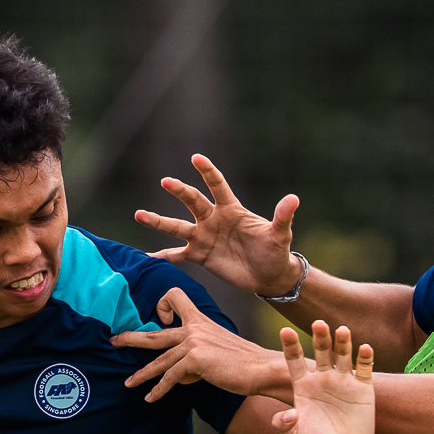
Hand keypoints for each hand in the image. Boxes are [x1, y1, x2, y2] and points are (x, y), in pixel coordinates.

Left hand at [116, 287, 289, 399]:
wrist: (261, 368)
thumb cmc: (243, 362)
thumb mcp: (217, 351)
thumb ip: (195, 357)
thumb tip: (178, 376)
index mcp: (200, 320)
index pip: (175, 297)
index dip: (163, 306)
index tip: (161, 320)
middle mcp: (194, 328)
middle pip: (154, 332)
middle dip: (131, 338)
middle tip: (114, 341)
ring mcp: (193, 343)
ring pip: (159, 359)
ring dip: (142, 374)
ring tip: (128, 383)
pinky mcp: (195, 360)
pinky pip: (170, 376)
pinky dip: (159, 389)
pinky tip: (151, 398)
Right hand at [134, 154, 301, 296]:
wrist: (268, 275)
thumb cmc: (275, 251)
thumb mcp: (280, 235)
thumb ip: (283, 217)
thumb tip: (294, 198)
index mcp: (231, 209)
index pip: (218, 186)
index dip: (208, 172)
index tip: (197, 158)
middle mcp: (213, 219)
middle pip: (193, 201)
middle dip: (180, 191)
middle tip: (166, 181)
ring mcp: (203, 237)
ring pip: (176, 227)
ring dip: (158, 221)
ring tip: (139, 214)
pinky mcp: (199, 256)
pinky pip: (176, 255)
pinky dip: (161, 256)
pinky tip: (144, 257)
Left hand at [270, 321, 373, 433]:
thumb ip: (283, 428)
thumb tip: (286, 415)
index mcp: (303, 385)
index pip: (294, 360)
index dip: (290, 345)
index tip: (285, 331)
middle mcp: (323, 378)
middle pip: (320, 351)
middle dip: (319, 337)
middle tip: (318, 323)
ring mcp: (344, 380)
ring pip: (342, 355)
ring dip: (343, 342)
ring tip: (342, 330)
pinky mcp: (363, 388)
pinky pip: (365, 368)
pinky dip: (366, 357)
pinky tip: (365, 347)